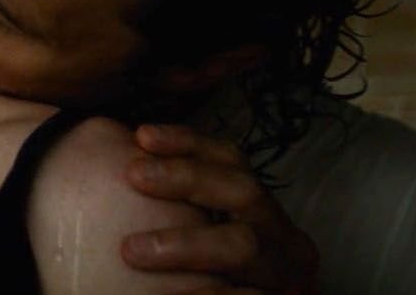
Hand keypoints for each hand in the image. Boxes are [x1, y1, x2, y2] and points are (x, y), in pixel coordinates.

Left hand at [121, 124, 318, 294]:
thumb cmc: (222, 279)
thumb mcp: (216, 238)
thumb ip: (187, 208)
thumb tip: (129, 172)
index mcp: (264, 214)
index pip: (232, 162)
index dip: (189, 144)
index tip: (143, 136)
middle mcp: (284, 239)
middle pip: (245, 192)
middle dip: (187, 177)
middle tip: (134, 174)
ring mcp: (287, 275)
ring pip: (242, 246)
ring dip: (185, 242)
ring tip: (132, 249)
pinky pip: (243, 294)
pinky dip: (206, 290)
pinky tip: (169, 292)